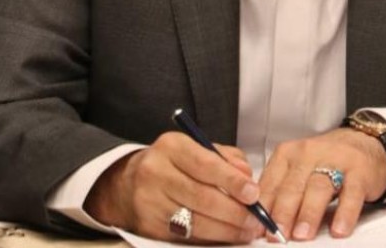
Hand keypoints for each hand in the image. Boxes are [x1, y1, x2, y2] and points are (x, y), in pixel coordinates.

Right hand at [84, 132, 262, 242]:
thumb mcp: (197, 148)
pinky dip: (210, 239)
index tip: (254, 194)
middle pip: (201, 196)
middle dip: (234, 212)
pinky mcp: (148, 228)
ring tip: (247, 231)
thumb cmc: (173, 163)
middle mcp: (156, 172)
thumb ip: (226, 158)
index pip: (205, 164)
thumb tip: (247, 177)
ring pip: (194, 221)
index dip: (232, 181)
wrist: (128, 183)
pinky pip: (185, 237)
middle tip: (256, 220)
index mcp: (172, 147)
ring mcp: (149, 202)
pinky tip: (226, 237)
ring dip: (226, 230)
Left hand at [258, 127, 385, 241]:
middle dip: (283, 212)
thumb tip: (259, 224)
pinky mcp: (360, 171)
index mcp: (288, 154)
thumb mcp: (297, 170)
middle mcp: (309, 153)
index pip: (271, 183)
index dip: (263, 208)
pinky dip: (345, 213)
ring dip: (308, 213)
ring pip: (319, 187)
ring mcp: (336, 160)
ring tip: (302, 235)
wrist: (362, 143)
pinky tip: (339, 229)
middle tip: (277, 234)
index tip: (257, 230)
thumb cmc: (324, 162)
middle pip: (293, 185)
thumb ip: (279, 192)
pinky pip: (351, 192)